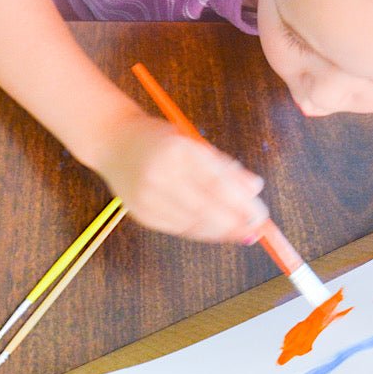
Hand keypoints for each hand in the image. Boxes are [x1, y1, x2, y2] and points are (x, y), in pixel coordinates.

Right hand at [94, 115, 268, 242]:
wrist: (112, 142)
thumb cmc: (158, 140)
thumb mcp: (193, 143)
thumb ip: (224, 166)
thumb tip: (255, 187)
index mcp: (177, 149)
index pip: (216, 182)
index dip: (240, 204)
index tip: (260, 215)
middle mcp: (159, 174)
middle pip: (205, 207)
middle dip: (234, 223)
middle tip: (254, 230)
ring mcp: (147, 196)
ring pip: (192, 223)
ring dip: (220, 231)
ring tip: (239, 233)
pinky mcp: (141, 213)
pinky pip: (178, 229)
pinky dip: (200, 232)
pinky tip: (215, 231)